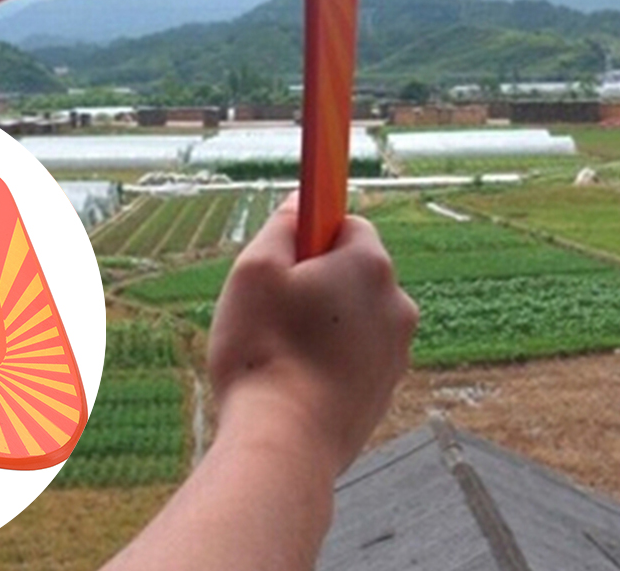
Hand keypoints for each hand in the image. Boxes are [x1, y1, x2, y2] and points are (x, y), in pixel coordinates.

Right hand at [207, 191, 418, 476]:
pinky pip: (356, 352)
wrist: (284, 445)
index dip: (311, 232)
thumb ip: (282, 226)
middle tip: (273, 304)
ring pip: (353, 313)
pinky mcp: (385, 389)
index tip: (286, 252)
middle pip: (352, 269)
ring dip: (323, 319)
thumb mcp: (254, 269)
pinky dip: (331, 355)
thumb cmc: (264, 350)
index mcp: (369, 266)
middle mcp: (396, 303)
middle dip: (315, 277)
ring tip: (280, 346)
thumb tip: (300, 204)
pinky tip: (295, 375)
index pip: (347, 222)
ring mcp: (396, 351)